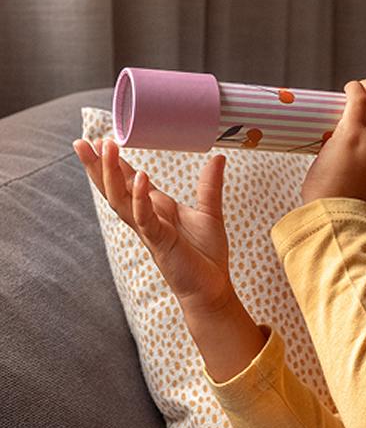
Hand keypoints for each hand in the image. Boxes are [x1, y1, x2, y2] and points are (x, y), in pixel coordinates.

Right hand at [73, 138, 233, 313]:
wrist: (212, 287)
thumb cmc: (207, 255)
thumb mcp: (210, 213)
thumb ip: (209, 186)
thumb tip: (218, 157)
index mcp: (156, 209)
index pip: (129, 182)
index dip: (114, 163)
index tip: (100, 141)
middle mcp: (147, 218)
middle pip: (114, 188)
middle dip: (98, 165)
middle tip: (85, 141)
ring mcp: (150, 230)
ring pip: (121, 200)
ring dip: (112, 175)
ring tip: (106, 149)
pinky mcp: (159, 242)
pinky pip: (145, 219)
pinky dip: (141, 199)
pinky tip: (141, 178)